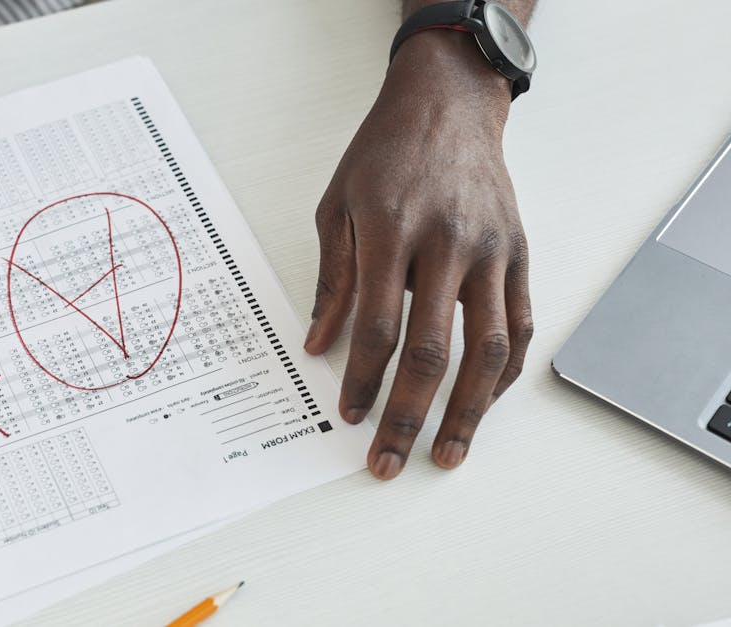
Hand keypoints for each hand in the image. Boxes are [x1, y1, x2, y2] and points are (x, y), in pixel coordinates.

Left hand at [303, 31, 533, 478]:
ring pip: (488, 348)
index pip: (378, 325)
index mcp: (393, 230)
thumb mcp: (337, 207)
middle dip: (408, 415)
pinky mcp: (521, 254)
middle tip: (390, 460)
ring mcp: (493, 251)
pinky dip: (503, 372)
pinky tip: (481, 403)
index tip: (350, 417)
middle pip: (434, 350)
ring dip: (468, 411)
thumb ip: (333, 279)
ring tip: (448, 453)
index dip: (363, 379)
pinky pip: (520, 326)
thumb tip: (319, 344)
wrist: (449, 106)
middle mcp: (449, 243)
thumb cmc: (385, 154)